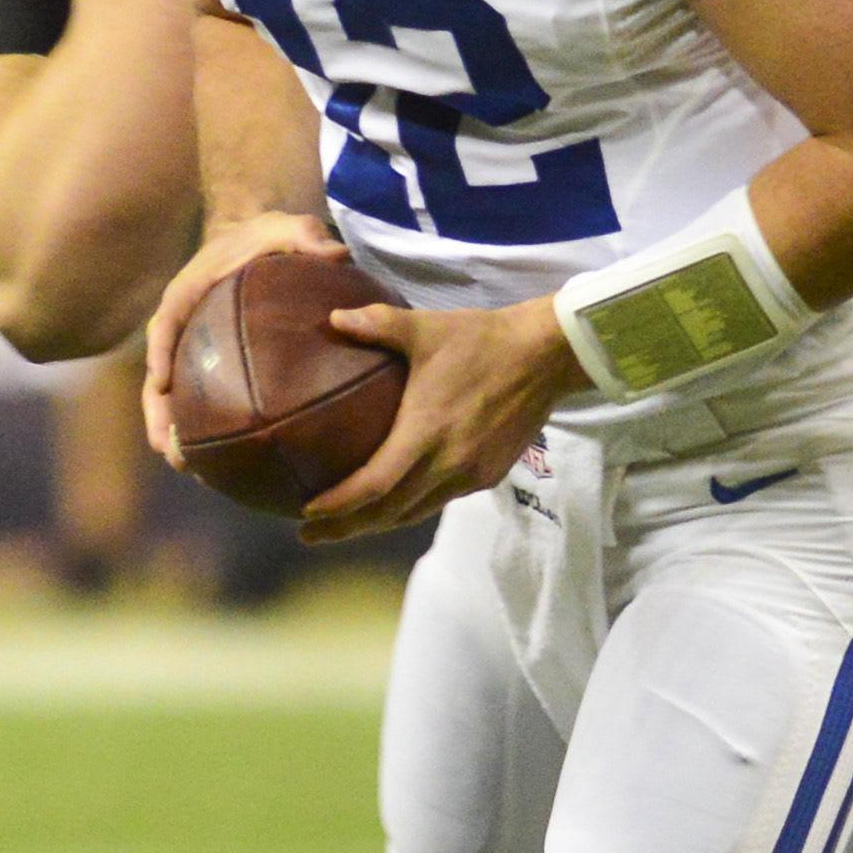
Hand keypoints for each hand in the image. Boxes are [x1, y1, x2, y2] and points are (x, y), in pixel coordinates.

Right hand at [139, 211, 342, 461]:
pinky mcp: (207, 364)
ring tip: (183, 467)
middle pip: (159, 371)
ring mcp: (192, 346)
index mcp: (189, 291)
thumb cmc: (268, 236)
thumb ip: (307, 236)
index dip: (159, 353)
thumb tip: (337, 253)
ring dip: (171, 430)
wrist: (254, 238)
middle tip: (165, 447)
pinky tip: (222, 461)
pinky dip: (203, 427)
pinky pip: (199, 397)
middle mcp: (182, 323)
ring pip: (172, 394)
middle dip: (157, 411)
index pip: (166, 323)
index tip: (161, 383)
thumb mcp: (289, 227)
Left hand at [297, 297, 580, 544]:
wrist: (546, 355)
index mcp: (426, 432)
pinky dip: (409, 509)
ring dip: (377, 524)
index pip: (374, 485)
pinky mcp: (489, 475)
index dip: (338, 505)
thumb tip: (332, 317)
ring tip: (342, 527)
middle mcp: (449, 464)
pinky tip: (392, 504)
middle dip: (346, 527)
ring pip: (414, 513)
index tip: (306, 512)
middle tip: (308, 534)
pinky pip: (439, 501)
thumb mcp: (426, 327)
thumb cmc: (482, 340)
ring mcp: (471, 475)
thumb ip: (378, 324)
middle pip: (388, 512)